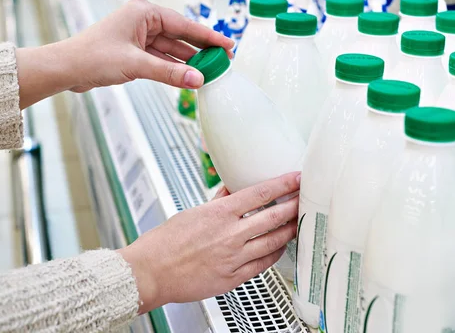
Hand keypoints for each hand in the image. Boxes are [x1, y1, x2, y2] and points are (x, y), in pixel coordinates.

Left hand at [16, 0, 233, 108]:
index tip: (227, 45)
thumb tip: (197, 79)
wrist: (66, 69)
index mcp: (144, 12)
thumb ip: (169, 73)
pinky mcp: (135, 52)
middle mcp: (144, 21)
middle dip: (201, 50)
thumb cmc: (92, 57)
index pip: (184, 25)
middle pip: (181, 37)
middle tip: (223, 61)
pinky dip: (174, 69)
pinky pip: (161, 59)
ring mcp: (139, 37)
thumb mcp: (136, 65)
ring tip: (210, 72)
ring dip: (188, 62)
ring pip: (172, 50)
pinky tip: (188, 77)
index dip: (208, 37)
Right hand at [118, 172, 300, 313]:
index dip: (283, 185)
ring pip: (273, 241)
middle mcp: (229, 234)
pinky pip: (262, 264)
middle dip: (293, 206)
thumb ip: (217, 203)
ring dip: (289, 230)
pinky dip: (275, 253)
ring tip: (298, 223)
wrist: (150, 272)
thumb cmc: (164, 243)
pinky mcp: (233, 277)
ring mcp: (233, 257)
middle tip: (304, 199)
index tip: (296, 178)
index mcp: (218, 214)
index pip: (260, 194)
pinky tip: (280, 247)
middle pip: (273, 217)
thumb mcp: (191, 213)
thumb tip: (231, 191)